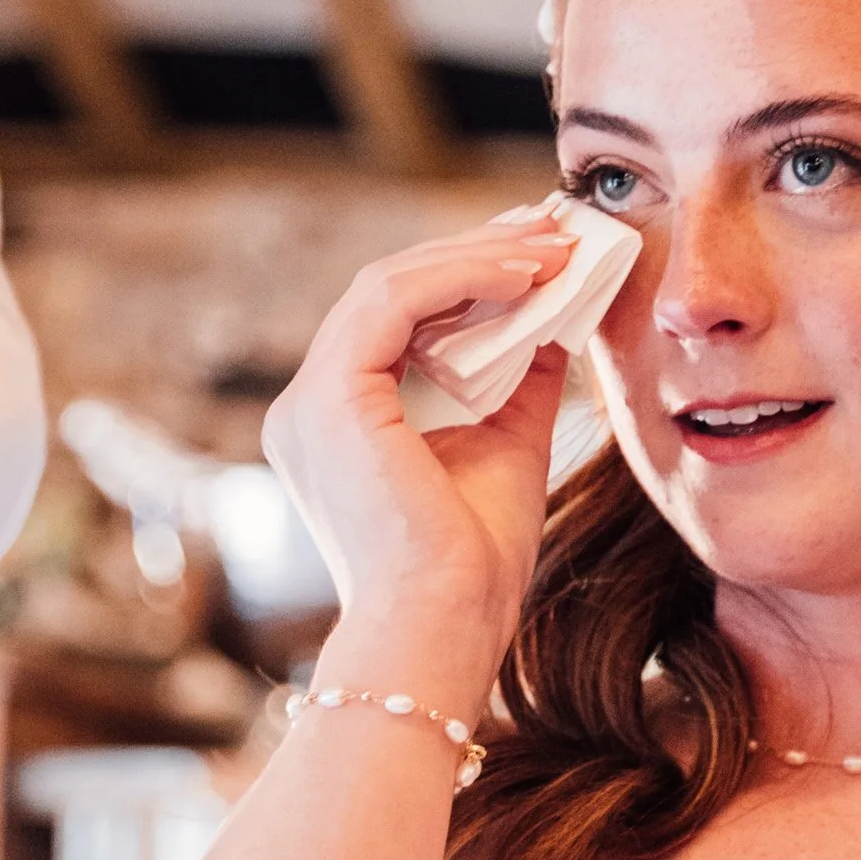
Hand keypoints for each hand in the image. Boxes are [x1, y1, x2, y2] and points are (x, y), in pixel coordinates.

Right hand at [263, 212, 577, 701]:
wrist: (444, 630)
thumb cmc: (472, 570)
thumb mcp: (508, 449)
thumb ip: (519, 383)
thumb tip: (552, 319)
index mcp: (340, 425)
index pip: (396, 322)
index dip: (464, 277)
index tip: (533, 254)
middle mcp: (307, 409)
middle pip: (390, 293)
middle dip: (474, 253)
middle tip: (550, 229)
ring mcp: (308, 402)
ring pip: (390, 285)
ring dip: (477, 257)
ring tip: (551, 247)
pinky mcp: (330, 397)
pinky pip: (395, 301)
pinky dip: (464, 278)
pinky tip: (528, 275)